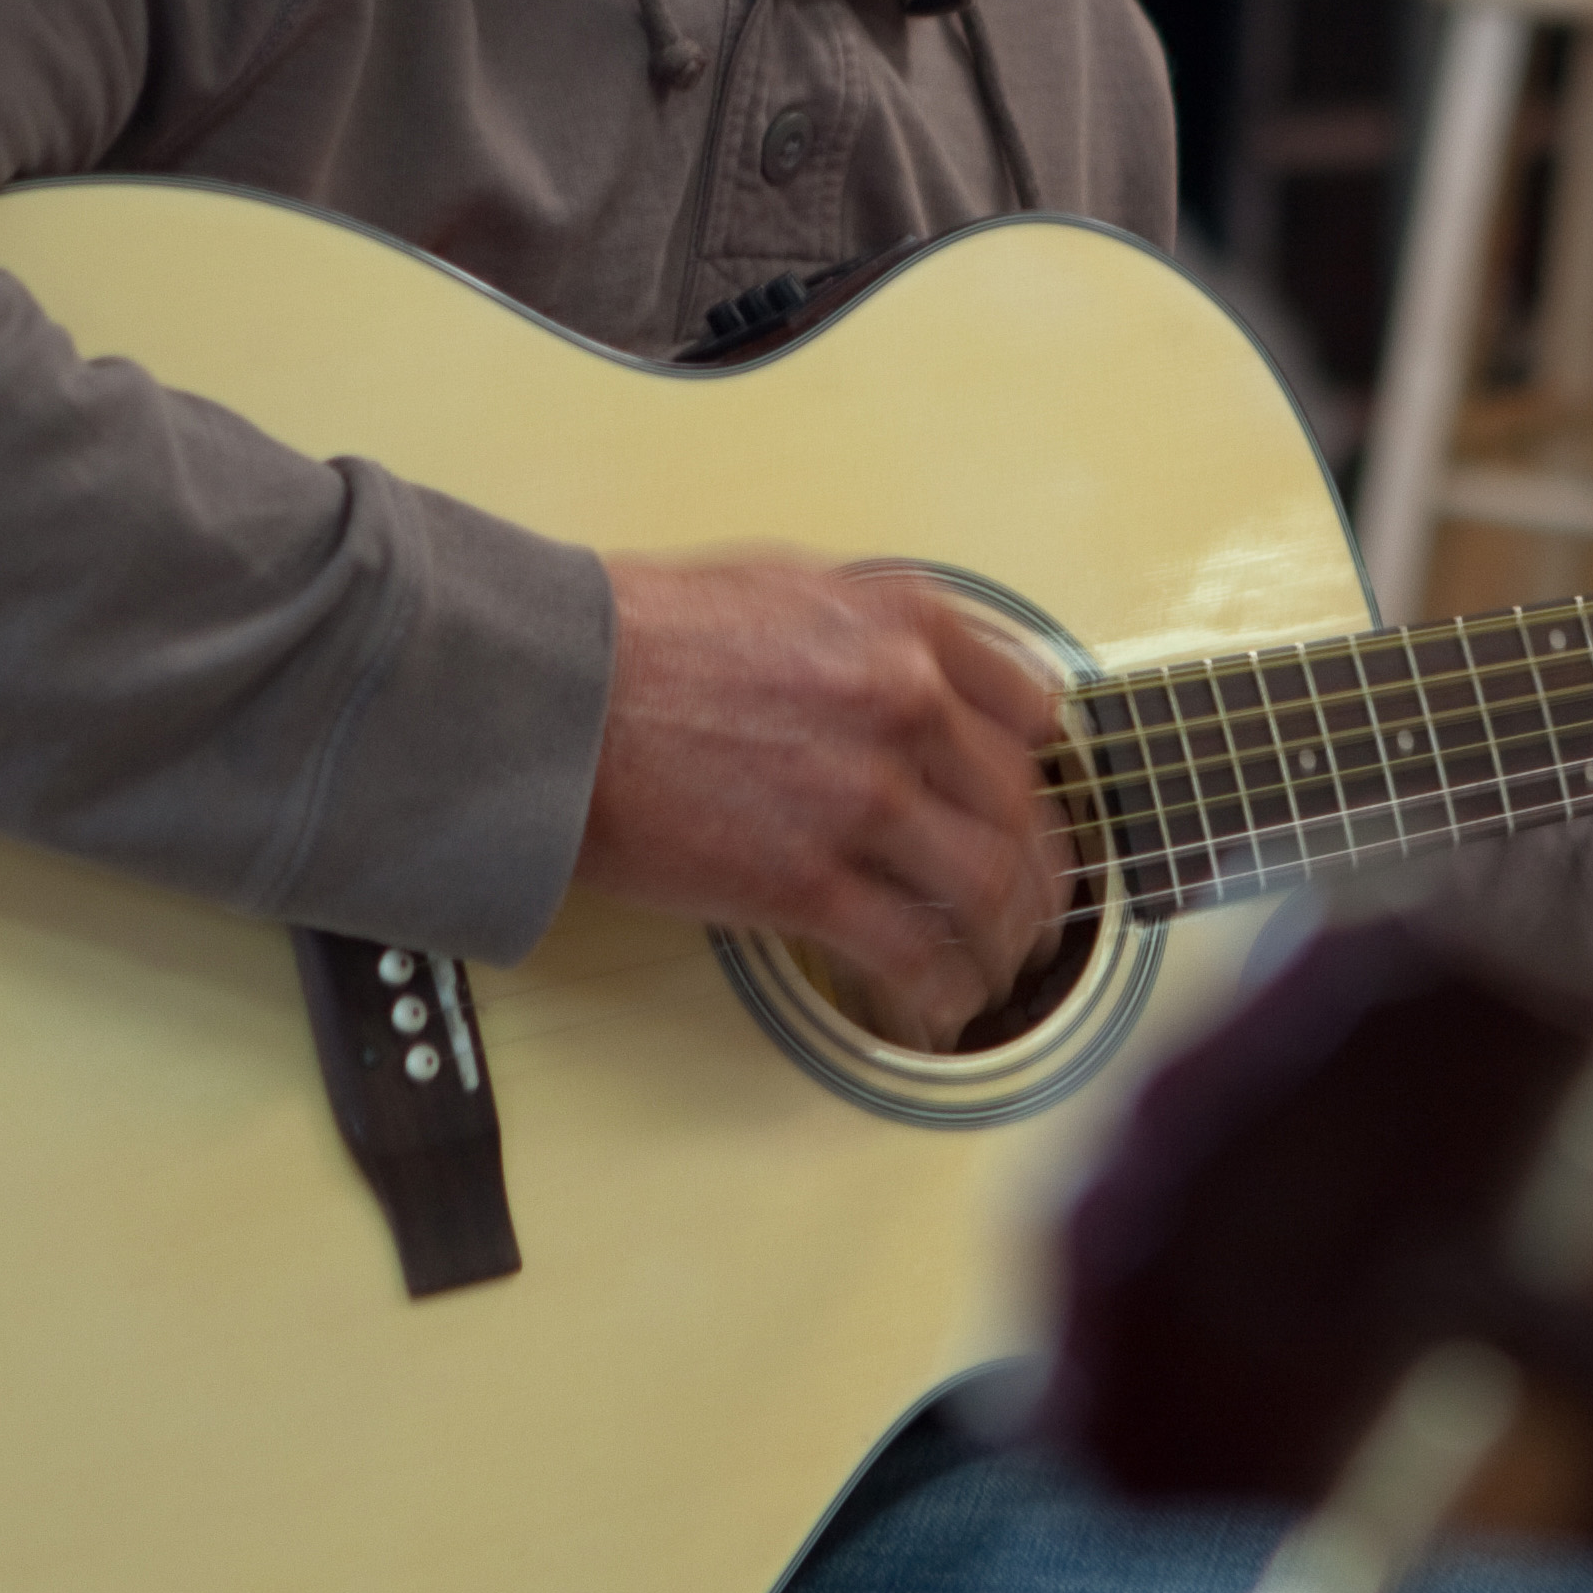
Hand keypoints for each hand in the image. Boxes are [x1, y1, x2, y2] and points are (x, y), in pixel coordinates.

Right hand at [573, 553, 1073, 1047]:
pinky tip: (943, 1009)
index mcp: (904, 622)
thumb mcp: (783, 584)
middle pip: (1022, 810)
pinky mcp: (807, 882)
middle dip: (1042, 875)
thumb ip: (872, 629)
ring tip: (999, 972)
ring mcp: (862, 795)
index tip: (1035, 807)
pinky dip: (944, 992)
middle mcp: (904, 702)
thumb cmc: (636, 633)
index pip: (1030, 707)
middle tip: (1038, 909)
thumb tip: (923, 680)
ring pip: (988, 889)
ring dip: (1007, 944)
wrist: (550, 691)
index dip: (1040, 771)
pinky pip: (914, 955)